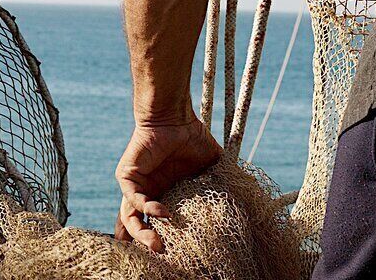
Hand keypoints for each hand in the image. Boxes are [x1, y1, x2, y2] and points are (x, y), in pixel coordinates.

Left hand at [114, 115, 220, 251]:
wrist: (176, 117)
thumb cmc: (192, 139)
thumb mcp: (210, 168)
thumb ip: (222, 185)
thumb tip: (248, 203)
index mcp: (164, 195)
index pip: (155, 224)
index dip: (160, 240)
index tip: (172, 257)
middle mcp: (148, 193)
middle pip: (139, 226)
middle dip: (148, 243)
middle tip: (163, 254)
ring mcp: (136, 186)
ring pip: (130, 217)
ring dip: (141, 233)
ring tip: (157, 245)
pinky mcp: (127, 176)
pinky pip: (132, 197)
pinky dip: (146, 208)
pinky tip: (162, 213)